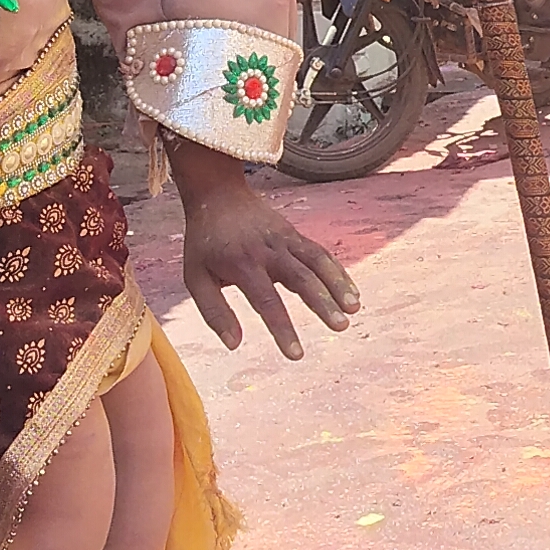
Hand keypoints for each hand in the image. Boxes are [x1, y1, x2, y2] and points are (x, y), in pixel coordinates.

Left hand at [173, 147, 360, 358]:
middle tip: (341, 327)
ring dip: (339, 284)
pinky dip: (337, 272)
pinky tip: (351, 293)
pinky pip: (320, 253)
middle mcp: (268, 250)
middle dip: (323, 303)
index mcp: (242, 263)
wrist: (217, 195)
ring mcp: (284, 239)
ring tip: (354, 309)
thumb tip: (234, 345)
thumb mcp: (195, 277)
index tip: (297, 354)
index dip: (283, 329)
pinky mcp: (294, 234)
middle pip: (301, 278)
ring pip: (317, 262)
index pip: (267, 301)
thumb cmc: (204, 242)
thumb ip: (214, 312)